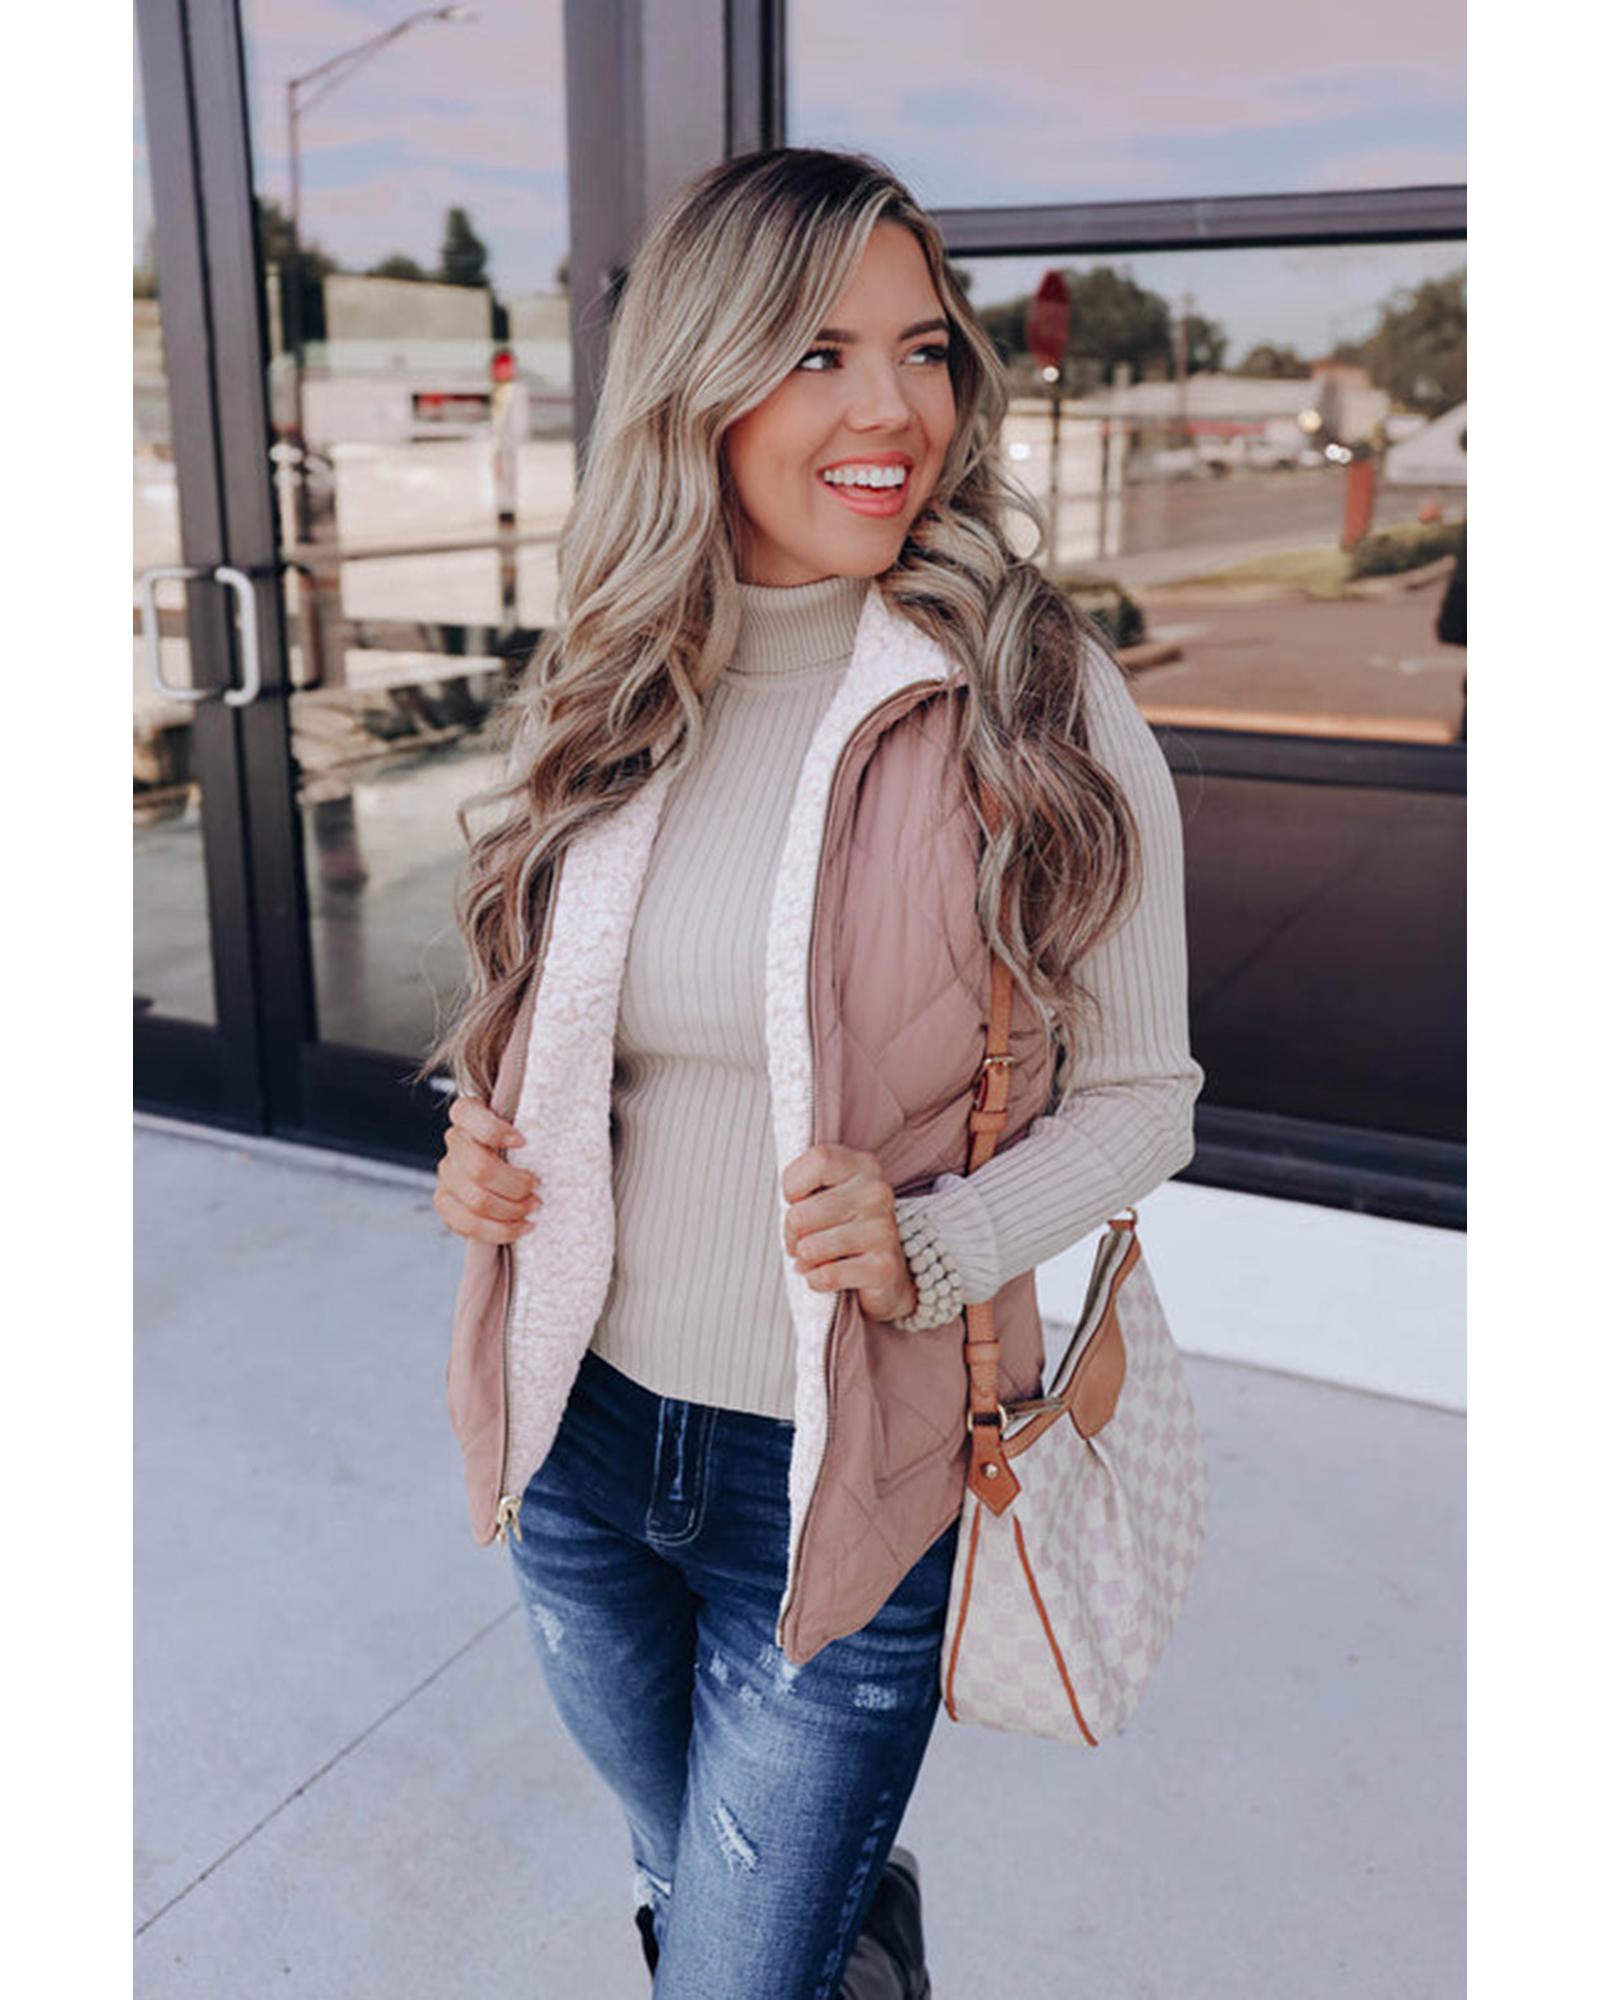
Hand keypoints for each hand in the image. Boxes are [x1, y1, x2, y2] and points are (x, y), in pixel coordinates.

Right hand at [433, 1095, 542, 1244]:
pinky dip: (500, 1231)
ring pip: (476, 1201)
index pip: (466, 1114)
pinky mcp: (445, 1202)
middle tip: (537, 1187)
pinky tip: (522, 1226)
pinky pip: (468, 1225)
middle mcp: (453, 1141)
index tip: (523, 1142)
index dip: (494, 1131)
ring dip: (512, 1210)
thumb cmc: (521, 1141)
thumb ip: (532, 1122)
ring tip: (533, 1207)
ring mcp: (446, 1173)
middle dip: (515, 1184)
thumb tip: (560, 1131)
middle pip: (480, 1169)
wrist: (504, 1162)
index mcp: (467, 1113)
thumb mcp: (526, 1122)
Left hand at [780, 1143, 916, 1323]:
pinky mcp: (883, 1267)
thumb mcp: (824, 1195)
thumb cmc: (842, 1228)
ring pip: (810, 1248)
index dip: (793, 1186)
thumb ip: (804, 1184)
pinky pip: (825, 1275)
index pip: (818, 1160)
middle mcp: (878, 1193)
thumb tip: (789, 1201)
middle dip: (791, 1234)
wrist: (882, 1271)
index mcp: (863, 1166)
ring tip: (816, 1258)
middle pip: (801, 1213)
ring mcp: (884, 1230)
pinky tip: (828, 1275)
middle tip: (802, 1240)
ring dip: (804, 1260)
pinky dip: (816, 1280)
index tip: (797, 1200)